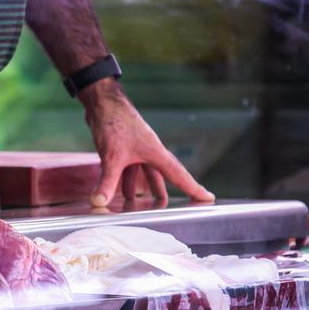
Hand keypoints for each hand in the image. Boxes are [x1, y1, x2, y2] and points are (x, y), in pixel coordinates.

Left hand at [80, 80, 213, 206]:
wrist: (102, 102)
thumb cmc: (114, 124)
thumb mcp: (111, 158)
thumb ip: (107, 182)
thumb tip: (99, 203)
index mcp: (156, 153)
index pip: (179, 176)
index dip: (194, 189)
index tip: (209, 198)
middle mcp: (150, 152)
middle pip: (164, 176)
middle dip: (168, 192)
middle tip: (177, 207)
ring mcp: (137, 150)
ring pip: (145, 174)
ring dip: (145, 189)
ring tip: (145, 205)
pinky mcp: (125, 148)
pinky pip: (130, 169)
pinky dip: (126, 182)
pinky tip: (122, 192)